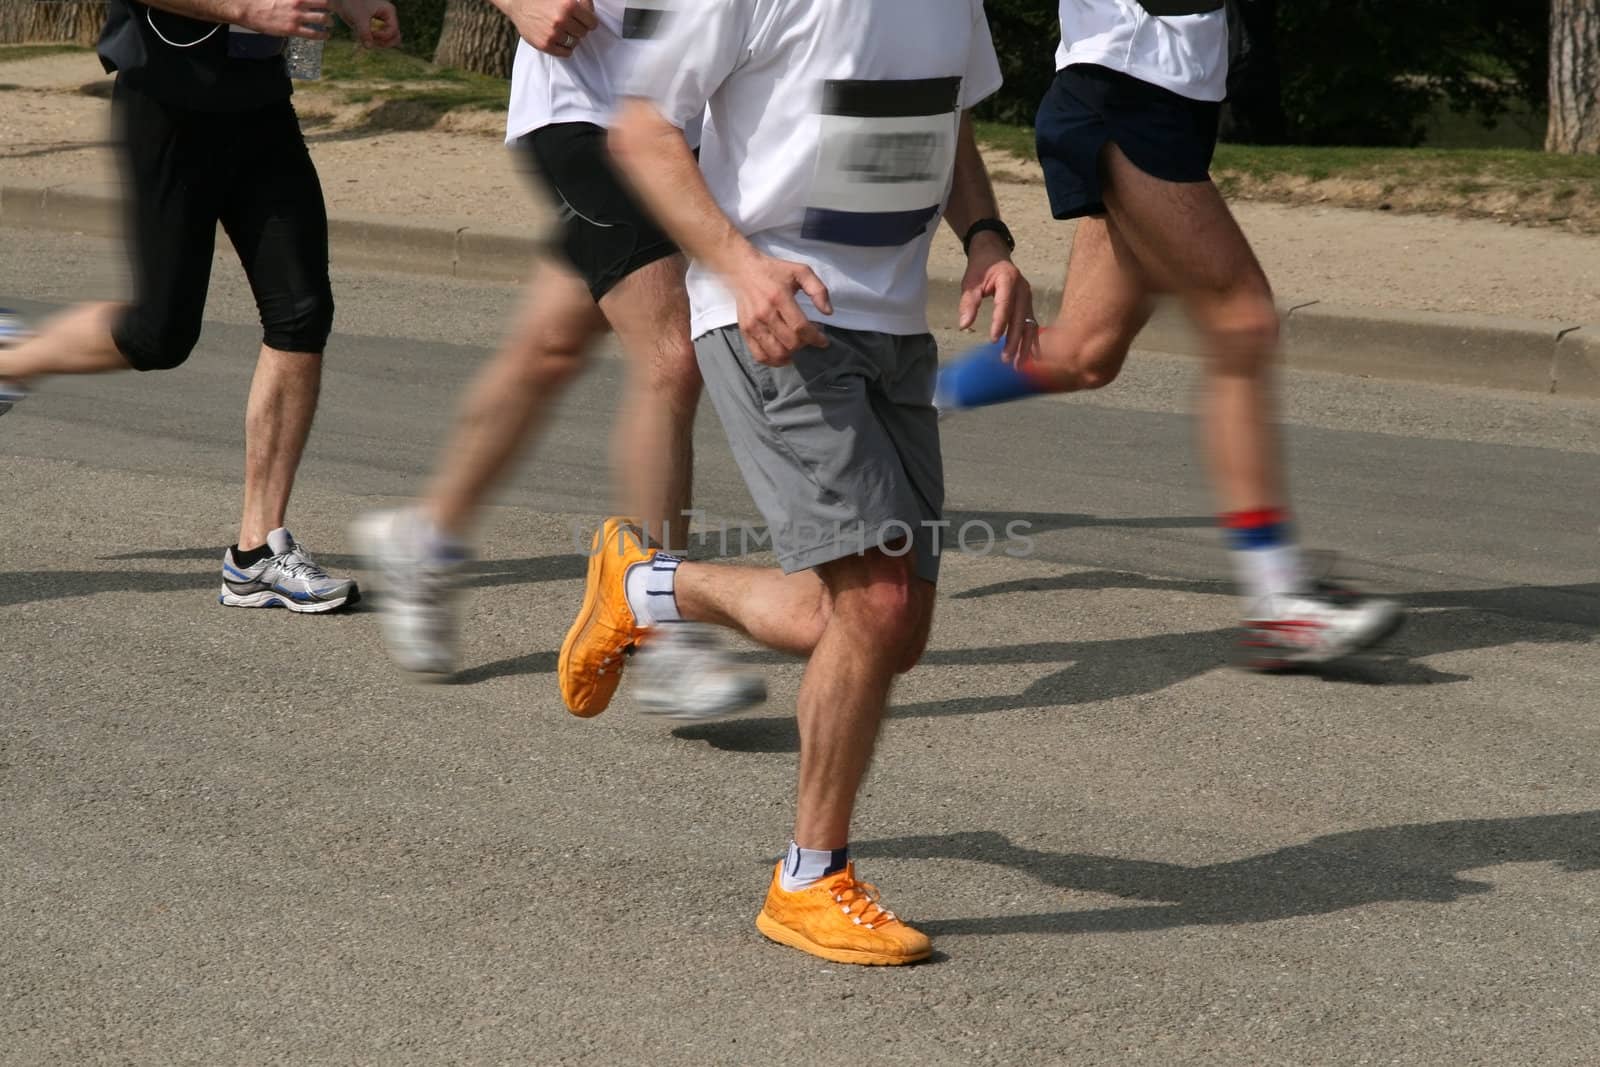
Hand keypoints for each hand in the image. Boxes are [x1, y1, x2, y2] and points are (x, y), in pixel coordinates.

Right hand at [243, 0, 333, 38]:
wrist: (247, 8)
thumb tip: (303, 0)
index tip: (330, 2)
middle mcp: (299, 3)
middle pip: (326, 5)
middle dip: (333, 9)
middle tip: (333, 12)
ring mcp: (296, 17)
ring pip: (323, 19)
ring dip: (329, 22)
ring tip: (330, 24)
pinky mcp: (292, 29)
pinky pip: (313, 34)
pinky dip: (323, 35)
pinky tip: (326, 35)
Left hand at [332, 0, 400, 46]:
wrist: (343, 0)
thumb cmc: (353, 2)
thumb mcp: (359, 17)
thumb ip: (364, 32)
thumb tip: (368, 47)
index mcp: (388, 12)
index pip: (393, 30)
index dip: (383, 36)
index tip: (372, 33)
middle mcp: (387, 19)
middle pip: (395, 37)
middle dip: (384, 42)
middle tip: (372, 41)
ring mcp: (381, 25)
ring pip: (386, 41)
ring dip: (377, 43)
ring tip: (365, 38)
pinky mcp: (374, 29)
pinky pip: (376, 40)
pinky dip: (369, 41)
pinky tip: (360, 35)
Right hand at [505, 0, 597, 56]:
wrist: (517, 3)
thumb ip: (581, 1)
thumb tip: (590, 8)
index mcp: (569, 5)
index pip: (592, 23)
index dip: (588, 21)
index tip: (582, 20)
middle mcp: (561, 20)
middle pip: (583, 33)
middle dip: (579, 28)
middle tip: (569, 24)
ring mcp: (553, 34)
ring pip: (575, 43)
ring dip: (571, 37)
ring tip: (562, 30)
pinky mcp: (545, 45)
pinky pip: (566, 53)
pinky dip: (565, 48)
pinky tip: (559, 39)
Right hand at [733, 252, 832, 366]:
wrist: (743, 270)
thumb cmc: (774, 271)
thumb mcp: (801, 271)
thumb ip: (818, 290)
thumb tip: (828, 312)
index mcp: (779, 297)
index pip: (801, 327)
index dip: (816, 338)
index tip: (823, 341)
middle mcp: (765, 313)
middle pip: (790, 342)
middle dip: (805, 345)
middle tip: (808, 339)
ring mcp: (753, 324)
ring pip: (776, 353)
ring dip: (791, 355)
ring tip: (797, 346)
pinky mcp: (745, 331)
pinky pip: (759, 355)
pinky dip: (773, 361)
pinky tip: (783, 356)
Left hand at [958, 232, 1037, 363]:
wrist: (994, 254)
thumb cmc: (981, 268)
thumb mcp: (970, 282)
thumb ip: (968, 303)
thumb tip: (964, 325)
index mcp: (1008, 279)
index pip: (1005, 304)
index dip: (1000, 323)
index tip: (994, 340)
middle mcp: (1023, 289)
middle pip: (1021, 318)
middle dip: (1014, 340)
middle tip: (1006, 359)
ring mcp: (1028, 298)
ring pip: (1029, 324)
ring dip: (1025, 346)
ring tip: (1018, 365)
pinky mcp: (1029, 306)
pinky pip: (1032, 325)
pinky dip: (1031, 342)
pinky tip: (1030, 358)